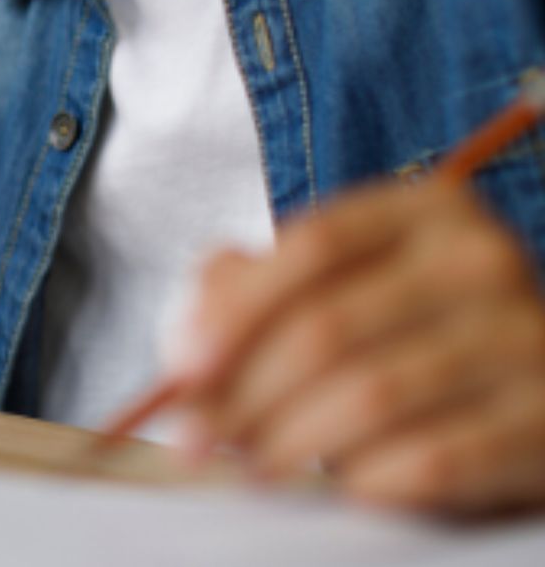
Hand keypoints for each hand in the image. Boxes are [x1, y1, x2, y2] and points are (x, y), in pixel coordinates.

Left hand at [169, 177, 544, 514]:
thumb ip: (252, 288)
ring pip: (374, 395)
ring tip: (250, 465)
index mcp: (426, 210)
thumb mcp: (339, 285)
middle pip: (331, 326)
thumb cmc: (408, 331)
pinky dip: (370, 476)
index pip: (314, 246)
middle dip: (246, 391)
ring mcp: (526, 338)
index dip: (236, 311)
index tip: (183, 369)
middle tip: (198, 437)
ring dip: (292, 440)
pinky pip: (439, 457)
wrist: (527, 386)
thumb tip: (189, 342)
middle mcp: (483, 260)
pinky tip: (341, 483)